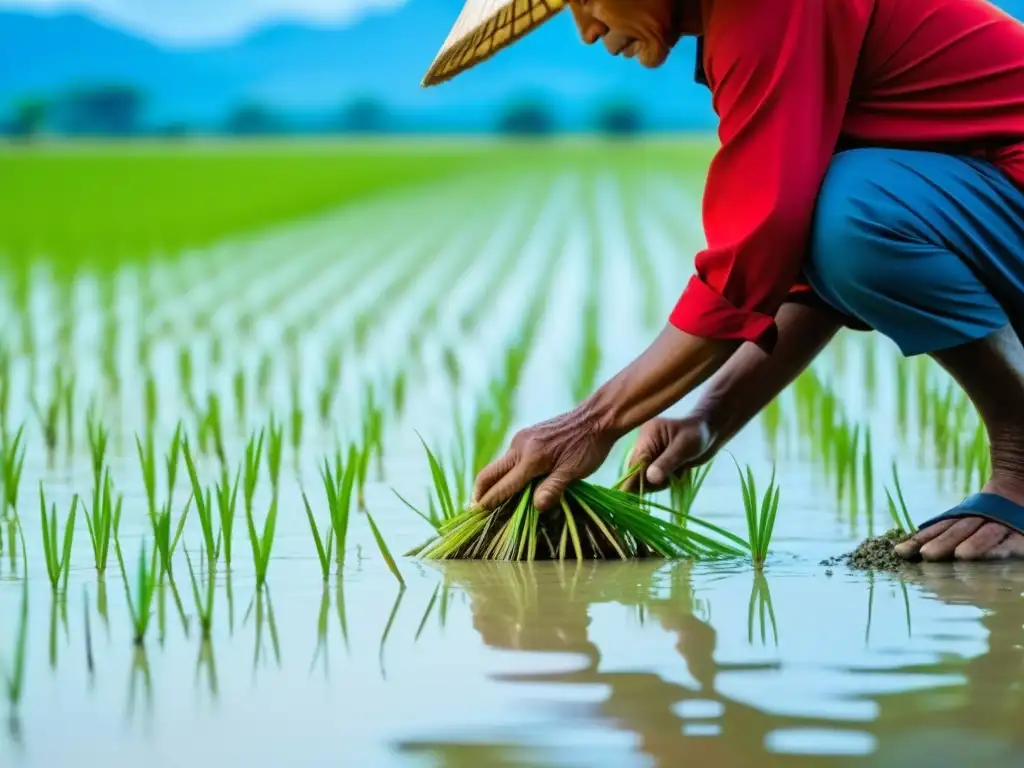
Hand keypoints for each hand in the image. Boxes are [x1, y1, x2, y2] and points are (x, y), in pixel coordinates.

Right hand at [473, 405, 618, 511]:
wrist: (597, 417)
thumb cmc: (588, 446)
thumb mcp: (574, 471)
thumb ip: (553, 489)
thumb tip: (537, 508)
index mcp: (530, 457)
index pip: (503, 485)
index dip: (489, 502)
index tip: (476, 515)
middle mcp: (520, 446)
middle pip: (489, 472)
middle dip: (480, 492)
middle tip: (474, 509)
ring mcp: (522, 438)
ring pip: (499, 465)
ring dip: (493, 483)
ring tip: (491, 501)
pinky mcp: (527, 435)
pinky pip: (509, 458)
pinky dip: (505, 472)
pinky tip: (511, 483)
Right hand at [622, 416, 714, 491]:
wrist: (709, 432)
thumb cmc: (699, 435)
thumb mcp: (684, 448)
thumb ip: (667, 463)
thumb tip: (651, 479)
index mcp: (648, 435)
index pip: (635, 461)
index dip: (634, 479)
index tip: (634, 495)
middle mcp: (644, 444)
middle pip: (636, 470)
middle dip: (650, 481)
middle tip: (670, 479)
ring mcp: (649, 452)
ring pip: (644, 476)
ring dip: (659, 481)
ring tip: (677, 472)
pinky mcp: (655, 460)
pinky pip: (652, 476)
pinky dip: (663, 480)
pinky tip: (676, 473)